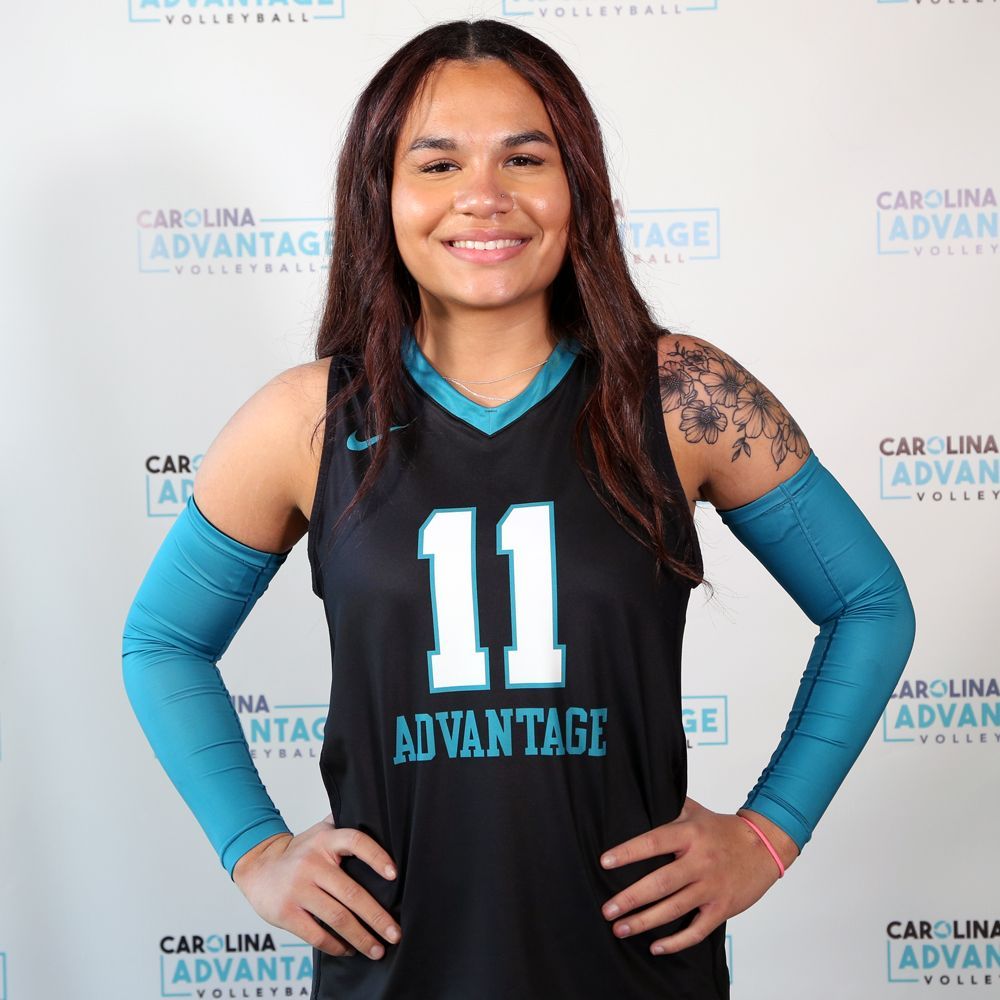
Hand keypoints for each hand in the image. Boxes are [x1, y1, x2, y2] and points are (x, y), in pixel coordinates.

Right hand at [232, 813, 401, 959]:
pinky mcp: (286, 912)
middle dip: (377, 917)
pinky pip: (317, 934)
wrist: (257, 866)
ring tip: (377, 950)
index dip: (377, 857)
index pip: (356, 842)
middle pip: (352, 893)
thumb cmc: (299, 851)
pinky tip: (349, 950)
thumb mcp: (320, 831)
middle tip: (395, 934)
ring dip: (361, 938)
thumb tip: (380, 819)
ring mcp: (298, 889)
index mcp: (325, 840)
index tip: (394, 875)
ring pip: (337, 918)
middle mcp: (312, 862)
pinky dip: (337, 946)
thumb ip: (344, 826)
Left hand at [598, 797, 797, 954]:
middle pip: (660, 883)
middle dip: (630, 898)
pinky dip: (676, 942)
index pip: (653, 843)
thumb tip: (637, 798)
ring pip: (674, 909)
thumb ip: (667, 808)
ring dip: (645, 922)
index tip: (605, 862)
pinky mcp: (722, 908)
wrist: (764, 847)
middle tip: (607, 909)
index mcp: (690, 835)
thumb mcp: (694, 812)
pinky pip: (697, 930)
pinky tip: (655, 946)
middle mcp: (699, 862)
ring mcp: (711, 887)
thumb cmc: (723, 829)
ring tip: (621, 929)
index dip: (628, 852)